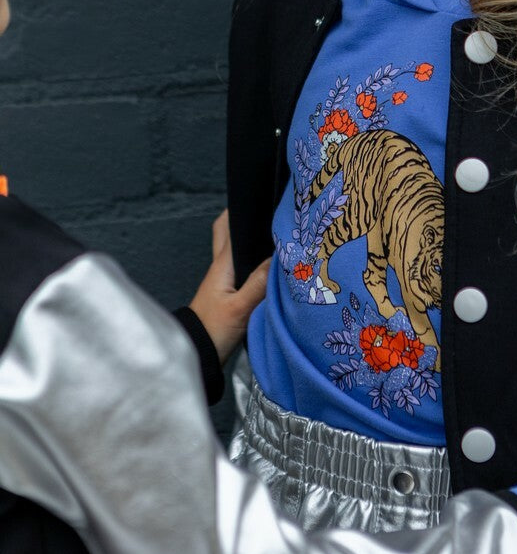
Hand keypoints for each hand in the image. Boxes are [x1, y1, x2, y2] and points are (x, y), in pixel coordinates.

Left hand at [189, 210, 270, 363]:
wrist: (199, 356)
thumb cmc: (214, 330)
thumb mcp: (240, 308)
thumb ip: (259, 282)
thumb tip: (280, 256)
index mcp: (223, 263)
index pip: (231, 225)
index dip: (246, 208)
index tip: (265, 196)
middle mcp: (222, 266)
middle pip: (227, 231)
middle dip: (244, 216)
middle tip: (268, 209)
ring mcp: (225, 279)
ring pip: (238, 249)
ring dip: (252, 239)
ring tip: (278, 233)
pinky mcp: (231, 292)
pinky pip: (245, 267)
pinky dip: (256, 260)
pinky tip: (273, 264)